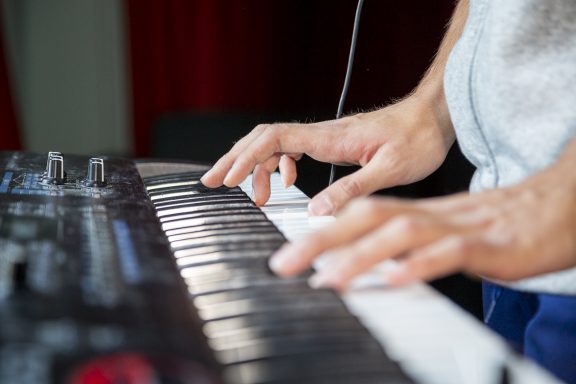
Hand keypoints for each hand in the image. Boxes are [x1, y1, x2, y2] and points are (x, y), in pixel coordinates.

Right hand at [201, 96, 454, 212]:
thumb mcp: (390, 171)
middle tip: (214, 182)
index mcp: (329, 138)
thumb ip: (352, 190)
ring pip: (276, 143)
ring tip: (255, 195)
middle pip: (264, 138)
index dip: (246, 158)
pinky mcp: (331, 143)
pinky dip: (280, 165)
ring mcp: (324, 137)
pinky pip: (294, 149)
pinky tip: (289, 183)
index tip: (227, 179)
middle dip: (236, 159)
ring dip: (257, 166)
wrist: (432, 118)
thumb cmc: (416, 139)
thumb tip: (315, 212)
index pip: (274, 139)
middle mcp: (321, 134)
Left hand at [269, 163, 575, 289]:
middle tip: (285, 264)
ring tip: (329, 278)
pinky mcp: (489, 245)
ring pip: (402, 233)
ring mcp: (459, 228)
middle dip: (322, 240)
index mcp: (419, 213)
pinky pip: (451, 253)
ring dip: (362, 255)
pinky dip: (421, 263)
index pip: (362, 216)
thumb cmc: (502, 224)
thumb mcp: (447, 234)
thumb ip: (411, 245)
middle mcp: (432, 216)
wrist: (559, 205)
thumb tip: (377, 264)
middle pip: (369, 218)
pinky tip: (396, 278)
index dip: (322, 232)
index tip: (290, 255)